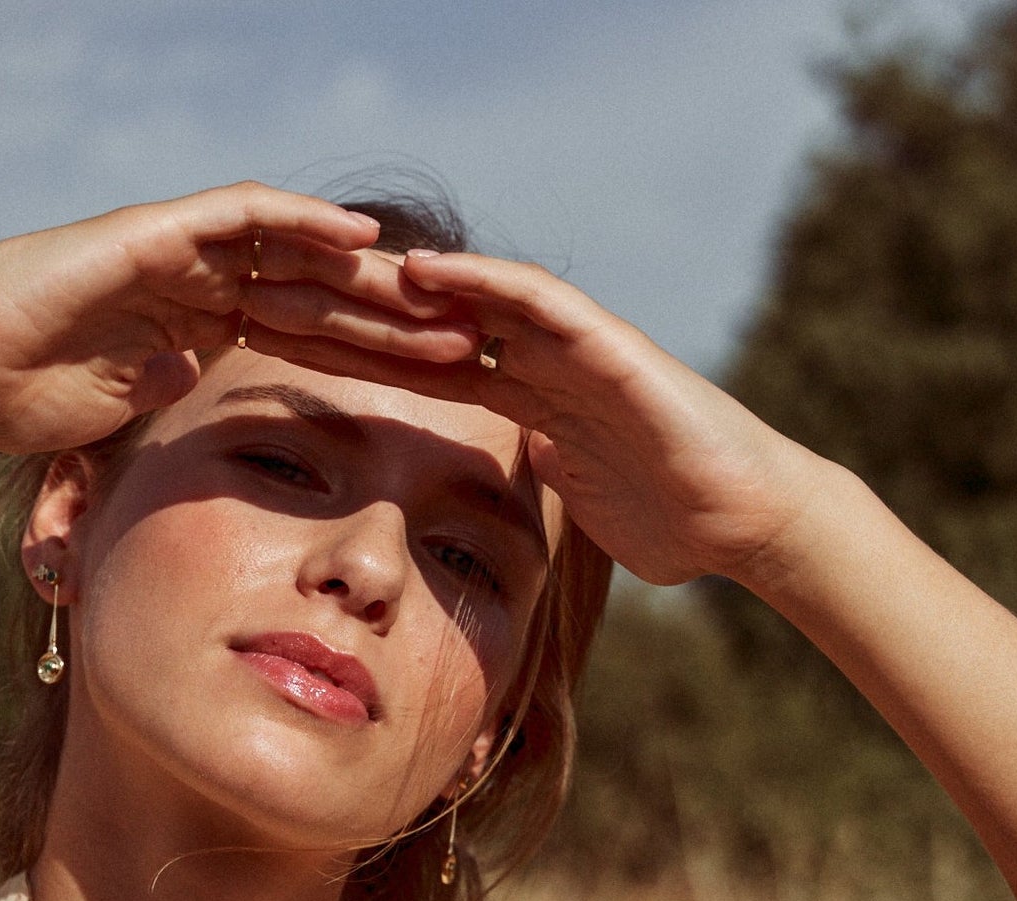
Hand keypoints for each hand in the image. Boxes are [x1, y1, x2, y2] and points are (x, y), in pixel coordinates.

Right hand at [0, 183, 477, 455]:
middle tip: (468, 339)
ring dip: (368, 276)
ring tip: (439, 292)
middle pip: (319, 296)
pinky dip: (300, 223)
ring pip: (295, 254)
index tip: (435, 389)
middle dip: (393, 321)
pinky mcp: (156, 232)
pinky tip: (362, 242)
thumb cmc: (22, 396)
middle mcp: (204, 286)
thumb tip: (196, 376)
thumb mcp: (121, 409)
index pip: (307, 341)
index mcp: (203, 332)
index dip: (372, 362)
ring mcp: (183, 254)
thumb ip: (167, 389)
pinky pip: (240, 216)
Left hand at [256, 249, 834, 588]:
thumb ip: (532, 484)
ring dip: (401, 282)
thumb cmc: (667, 520)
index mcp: (521, 403)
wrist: (741, 519)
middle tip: (274, 291)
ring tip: (328, 263)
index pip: (417, 373)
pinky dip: (483, 285)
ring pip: (471, 302)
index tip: (277, 356)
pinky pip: (538, 305)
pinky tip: (426, 269)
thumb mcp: (572, 503)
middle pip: (427, 328)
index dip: (349, 362)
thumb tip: (506, 483)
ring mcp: (572, 350)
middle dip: (353, 312)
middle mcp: (538, 365)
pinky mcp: (610, 347)